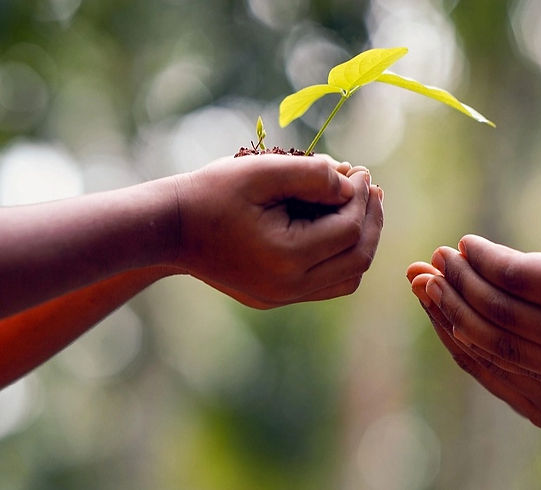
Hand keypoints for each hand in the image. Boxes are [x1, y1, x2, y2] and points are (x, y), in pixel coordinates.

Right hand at [174, 154, 382, 307]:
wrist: (169, 227)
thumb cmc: (213, 193)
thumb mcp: (262, 171)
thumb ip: (312, 173)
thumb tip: (351, 182)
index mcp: (287, 258)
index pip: (348, 230)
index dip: (360, 197)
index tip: (360, 169)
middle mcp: (289, 287)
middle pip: (357, 259)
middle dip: (370, 220)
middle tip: (371, 188)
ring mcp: (282, 297)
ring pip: (347, 278)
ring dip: (360, 241)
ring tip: (361, 205)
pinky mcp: (275, 298)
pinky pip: (325, 284)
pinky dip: (340, 256)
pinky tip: (337, 225)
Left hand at [407, 262, 540, 427]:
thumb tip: (527, 260)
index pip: (517, 279)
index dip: (480, 258)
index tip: (461, 241)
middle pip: (499, 319)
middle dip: (456, 288)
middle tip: (430, 263)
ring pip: (499, 357)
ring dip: (454, 323)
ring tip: (430, 292)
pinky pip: (514, 388)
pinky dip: (479, 362)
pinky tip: (458, 333)